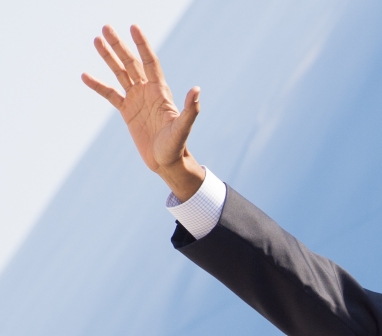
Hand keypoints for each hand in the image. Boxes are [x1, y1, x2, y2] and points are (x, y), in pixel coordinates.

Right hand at [82, 25, 204, 201]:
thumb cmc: (177, 146)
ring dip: (109, 57)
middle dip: (120, 45)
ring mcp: (136, 101)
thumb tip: (197, 90)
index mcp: (160, 92)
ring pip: (120, 74)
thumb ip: (190, 110)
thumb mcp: (183, 128)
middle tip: (106, 27)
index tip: (133, 27)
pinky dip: (98, 85)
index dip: (142, 45)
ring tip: (97, 39)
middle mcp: (148, 92)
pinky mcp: (127, 112)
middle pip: (132, 63)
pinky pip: (110, 94)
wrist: (167, 162)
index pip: (150, 62)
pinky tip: (85, 75)